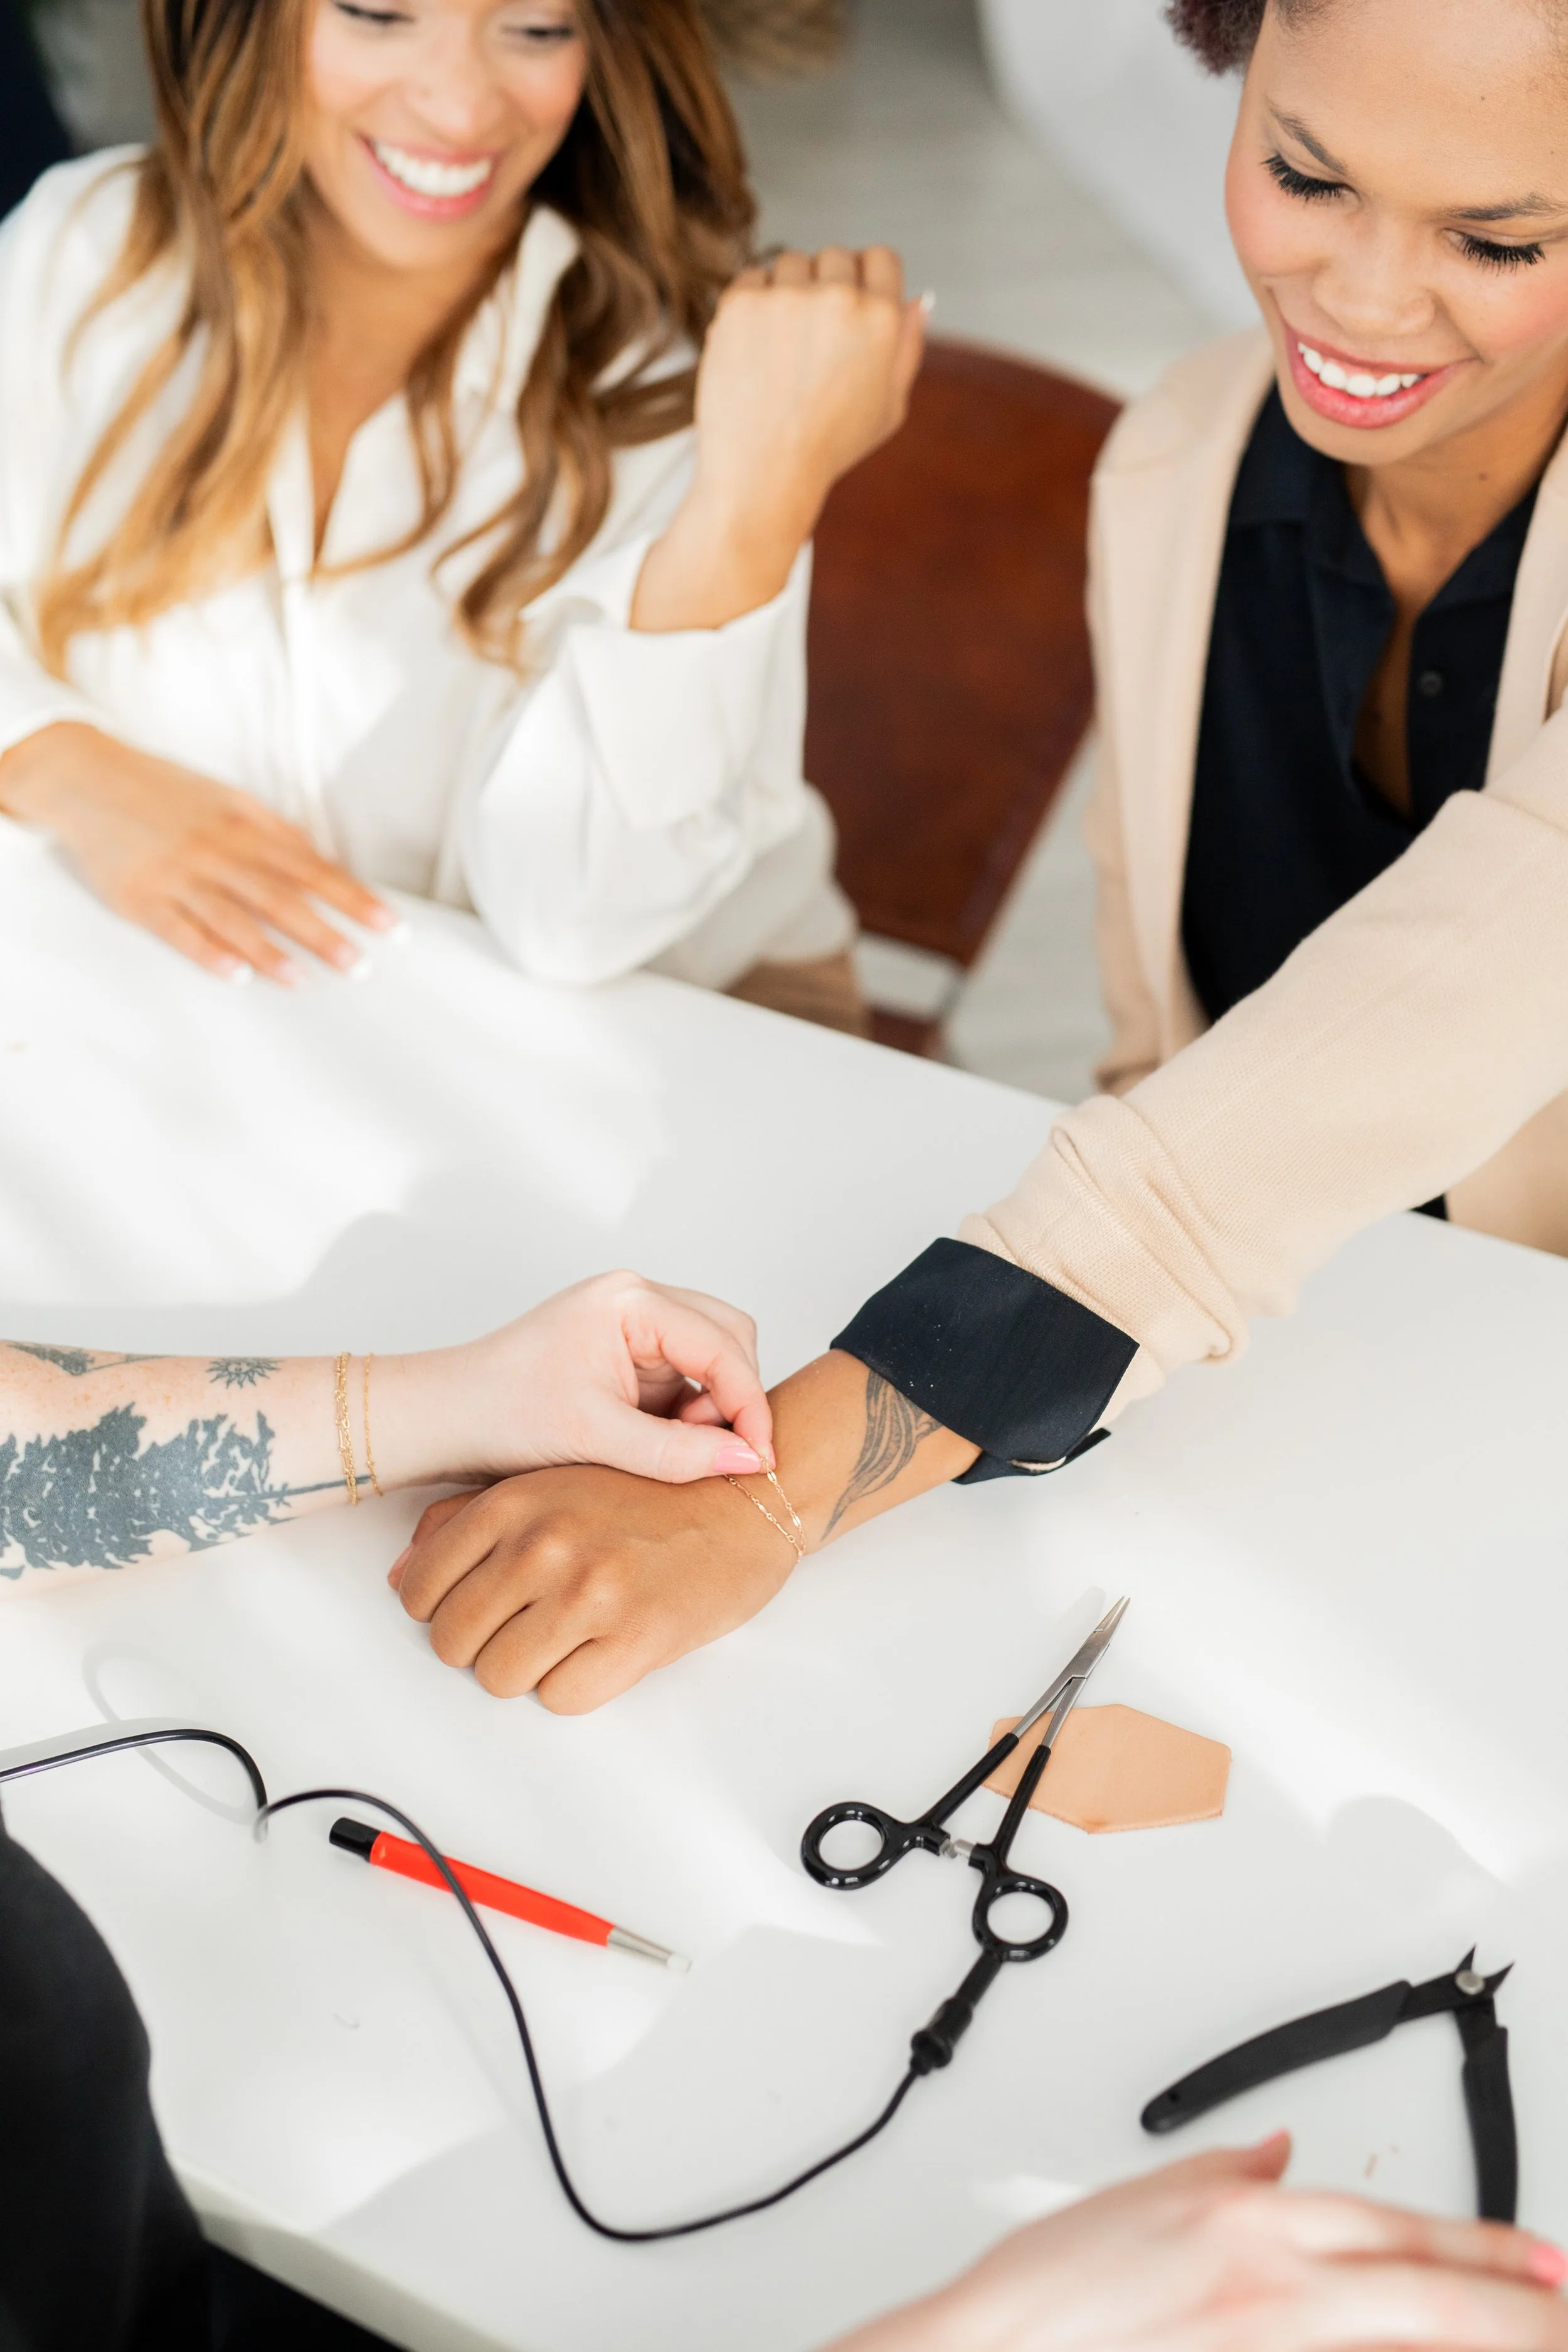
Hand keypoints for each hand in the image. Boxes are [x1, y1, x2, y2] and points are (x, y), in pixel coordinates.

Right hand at [0, 722, 394, 981]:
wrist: (86, 777)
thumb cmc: (167, 793)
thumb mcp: (228, 800)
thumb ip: (275, 833)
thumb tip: (323, 863)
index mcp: (244, 826)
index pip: (312, 868)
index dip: (353, 899)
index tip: (390, 927)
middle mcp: (215, 850)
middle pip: (279, 896)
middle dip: (323, 931)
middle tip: (360, 964)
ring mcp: (176, 875)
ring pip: (232, 917)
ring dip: (272, 951)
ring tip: (306, 980)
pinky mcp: (140, 898)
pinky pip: (179, 930)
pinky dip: (209, 953)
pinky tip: (237, 976)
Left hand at [389, 1461, 790, 1710]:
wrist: (744, 1503)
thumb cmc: (649, 1496)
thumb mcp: (551, 1482)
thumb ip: (468, 1520)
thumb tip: (406, 1577)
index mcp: (517, 1502)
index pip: (421, 1588)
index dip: (440, 1611)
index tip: (472, 1608)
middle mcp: (546, 1543)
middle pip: (453, 1641)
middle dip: (480, 1646)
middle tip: (522, 1628)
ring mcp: (590, 1592)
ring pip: (499, 1677)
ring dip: (526, 1669)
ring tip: (565, 1638)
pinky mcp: (635, 1638)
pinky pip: (561, 1698)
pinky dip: (574, 1686)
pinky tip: (599, 1651)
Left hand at [396, 1270, 773, 1486]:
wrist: (444, 1419)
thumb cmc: (501, 1414)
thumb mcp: (596, 1439)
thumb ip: (678, 1452)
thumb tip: (749, 1461)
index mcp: (630, 1301)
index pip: (724, 1346)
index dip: (750, 1406)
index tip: (759, 1460)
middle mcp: (636, 1298)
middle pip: (730, 1338)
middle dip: (733, 1398)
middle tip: (714, 1454)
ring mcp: (632, 1322)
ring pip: (712, 1356)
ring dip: (711, 1406)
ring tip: (676, 1451)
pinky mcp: (626, 1351)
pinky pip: (684, 1375)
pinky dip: (688, 1413)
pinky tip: (662, 1446)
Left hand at [632, 246, 926, 631]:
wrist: (762, 475)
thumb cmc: (828, 448)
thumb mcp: (888, 408)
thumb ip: (908, 349)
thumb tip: (918, 300)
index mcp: (881, 319)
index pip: (881, 257)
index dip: (866, 278)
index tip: (849, 304)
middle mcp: (837, 298)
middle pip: (835, 256)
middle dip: (826, 286)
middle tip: (812, 339)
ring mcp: (786, 297)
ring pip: (791, 263)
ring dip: (788, 293)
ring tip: (783, 349)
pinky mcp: (741, 304)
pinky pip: (751, 279)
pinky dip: (753, 306)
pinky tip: (756, 350)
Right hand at [830, 2138, 1567, 2351]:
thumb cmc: (1052, 2291)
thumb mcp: (1143, 2201)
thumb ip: (1225, 2173)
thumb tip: (1281, 2153)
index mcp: (1251, 2220)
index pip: (1401, 2227)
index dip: (1488, 2249)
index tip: (1545, 2265)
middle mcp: (1274, 2283)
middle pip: (1432, 2296)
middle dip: (1521, 2313)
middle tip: (1566, 2313)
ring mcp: (1267, 2345)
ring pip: (1407, 2347)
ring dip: (1471, 2344)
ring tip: (1527, 2340)